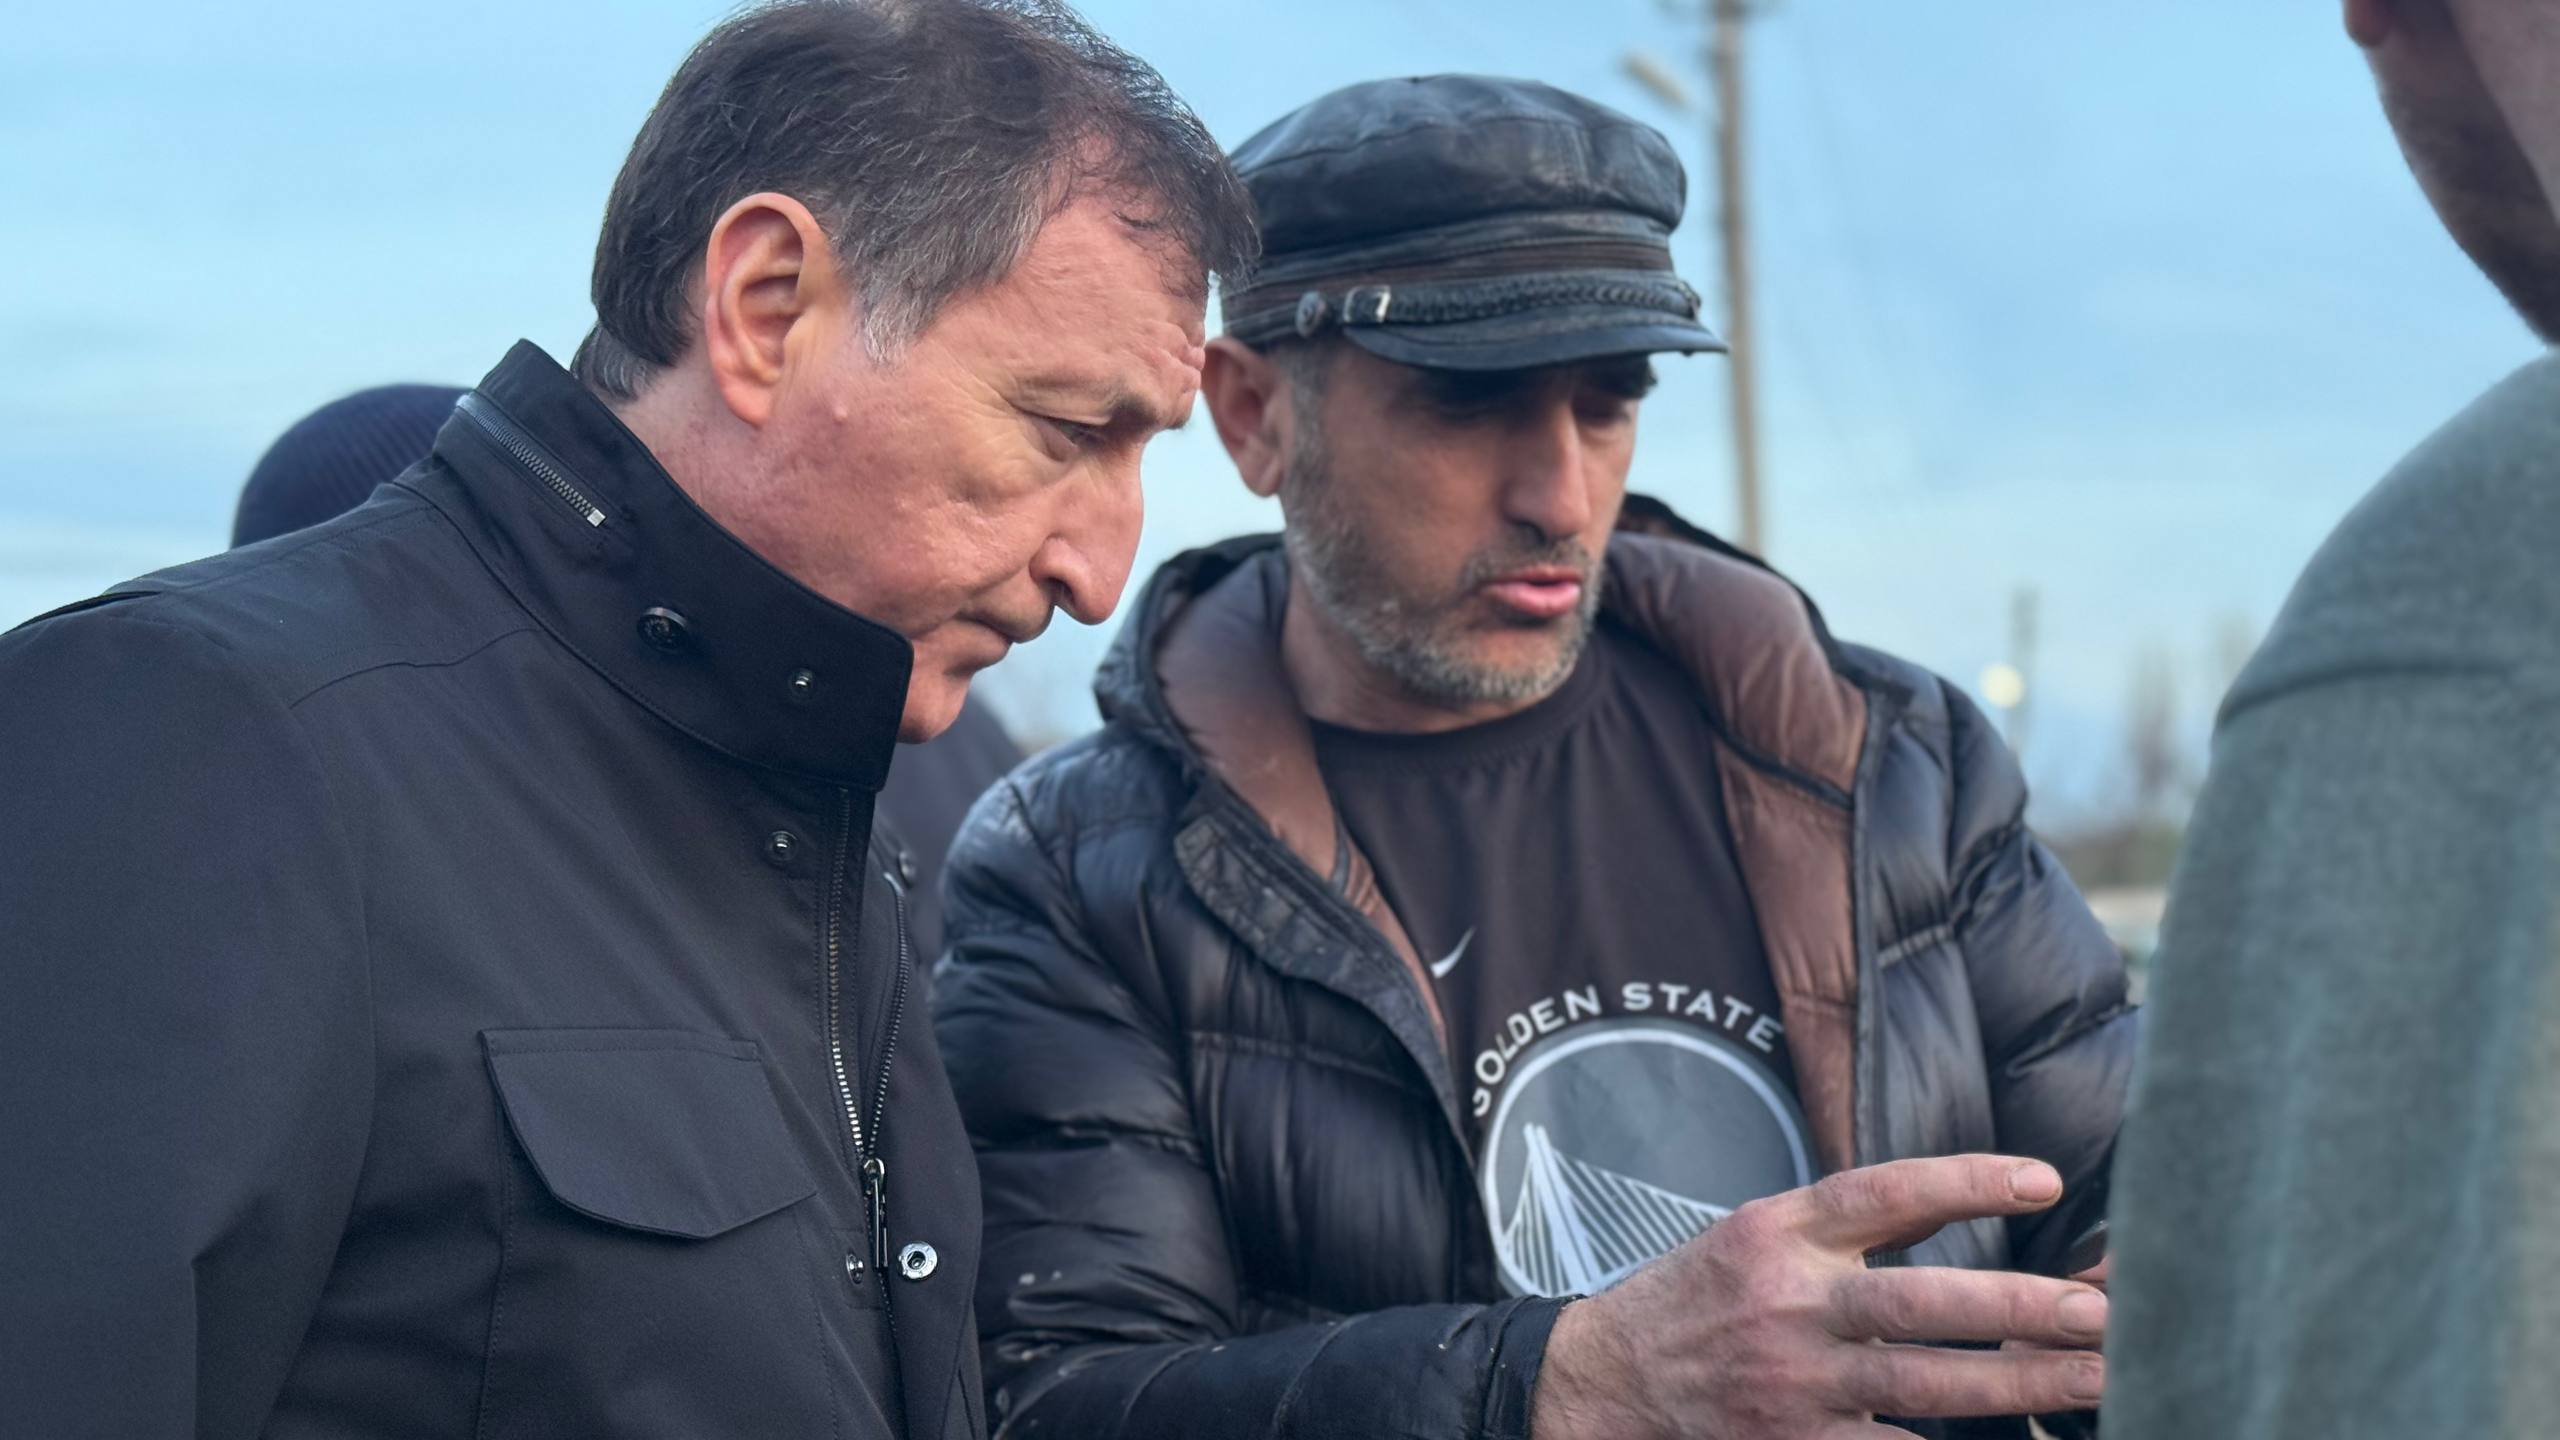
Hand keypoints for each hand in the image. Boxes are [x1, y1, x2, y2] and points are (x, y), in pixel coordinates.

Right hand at [1529, 1154, 2107, 1439]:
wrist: (1610, 1383)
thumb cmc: (1698, 1298)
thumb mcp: (1757, 1231)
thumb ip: (1846, 1219)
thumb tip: (1955, 1195)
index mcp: (1779, 1233)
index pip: (1883, 1194)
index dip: (1966, 1184)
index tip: (2043, 1182)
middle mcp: (1788, 1304)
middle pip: (1922, 1302)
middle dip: (2020, 1309)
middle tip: (2099, 1312)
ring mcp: (1794, 1383)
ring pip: (1926, 1386)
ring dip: (2021, 1383)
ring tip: (2098, 1376)